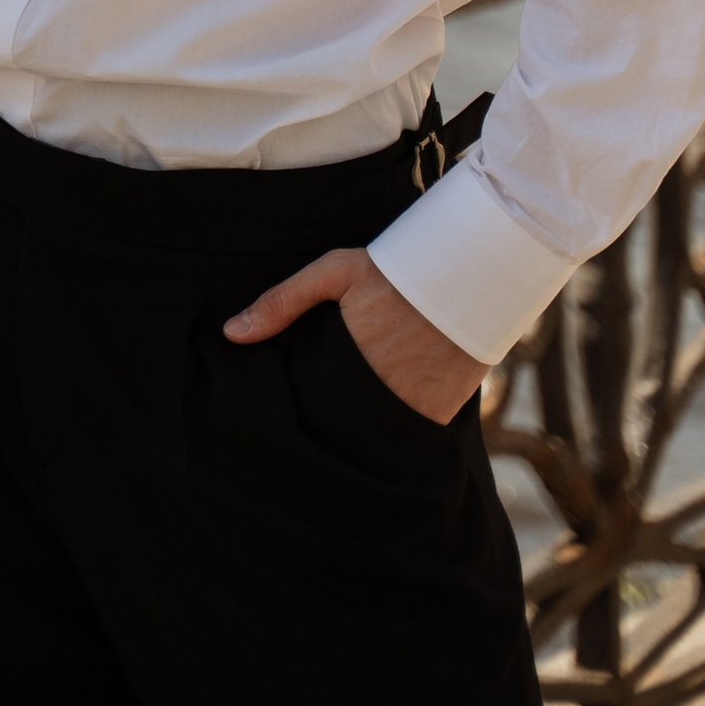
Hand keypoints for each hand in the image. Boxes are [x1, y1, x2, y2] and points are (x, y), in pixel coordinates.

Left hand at [224, 247, 487, 424]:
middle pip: (338, 424)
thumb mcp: (334, 272)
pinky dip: (396, 431)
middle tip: (318, 415)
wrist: (473, 274)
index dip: (299, 409)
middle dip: (327, 424)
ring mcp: (411, 409)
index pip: (309, 405)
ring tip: (347, 420)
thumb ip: (282, 302)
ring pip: (371, 435)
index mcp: (346, 363)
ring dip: (360, 431)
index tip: (289, 409)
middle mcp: (377, 394)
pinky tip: (384, 419)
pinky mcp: (440, 415)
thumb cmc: (396, 269)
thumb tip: (232, 333)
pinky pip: (408, 435)